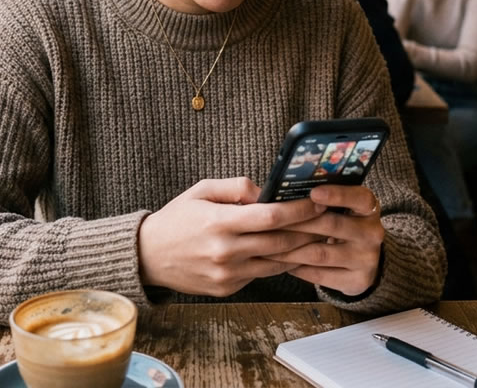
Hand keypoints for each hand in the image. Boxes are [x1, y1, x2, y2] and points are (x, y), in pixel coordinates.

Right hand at [137, 178, 324, 296]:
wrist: (148, 256)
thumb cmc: (176, 219)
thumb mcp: (201, 190)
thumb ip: (237, 187)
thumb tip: (267, 191)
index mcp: (218, 222)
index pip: (270, 217)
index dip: (299, 210)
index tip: (317, 202)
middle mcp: (225, 251)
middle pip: (280, 242)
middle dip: (309, 230)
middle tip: (328, 219)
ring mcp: (227, 274)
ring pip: (276, 262)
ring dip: (301, 250)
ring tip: (319, 237)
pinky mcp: (228, 288)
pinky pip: (262, 274)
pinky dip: (279, 263)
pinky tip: (292, 252)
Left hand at [269, 184, 385, 296]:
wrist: (361, 260)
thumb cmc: (341, 224)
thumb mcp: (340, 208)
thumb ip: (319, 199)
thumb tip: (280, 192)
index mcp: (369, 207)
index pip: (359, 197)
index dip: (337, 194)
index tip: (313, 192)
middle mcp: (372, 232)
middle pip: (331, 225)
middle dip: (297, 223)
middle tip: (270, 221)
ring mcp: (367, 258)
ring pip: (321, 253)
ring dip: (290, 250)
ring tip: (267, 245)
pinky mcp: (358, 280)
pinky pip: (321, 275)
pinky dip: (298, 268)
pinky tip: (281, 262)